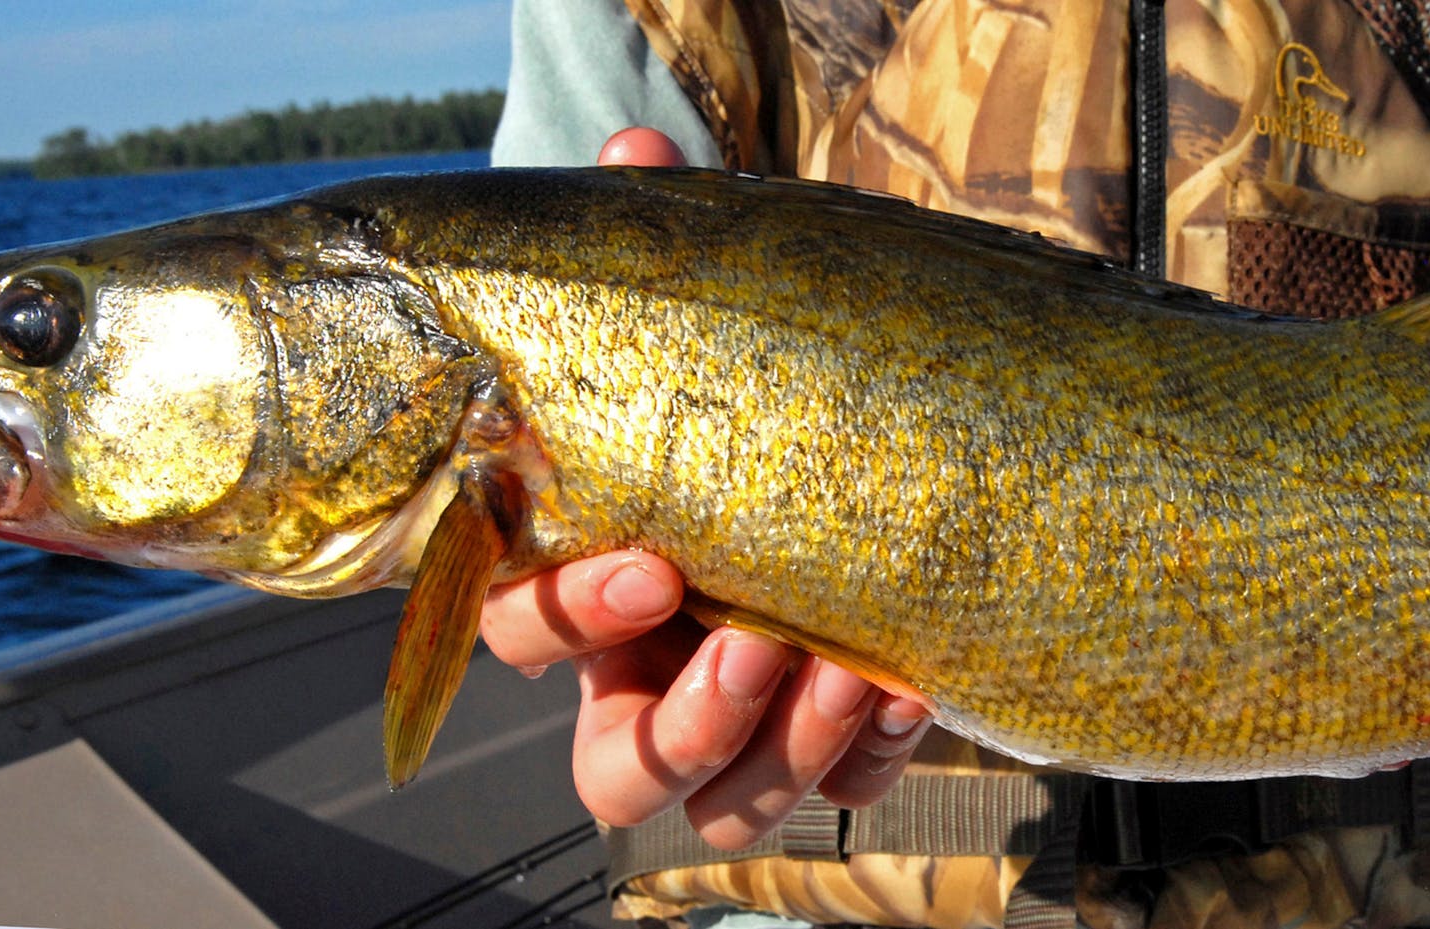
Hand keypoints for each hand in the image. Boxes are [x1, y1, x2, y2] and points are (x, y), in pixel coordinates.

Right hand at [475, 128, 931, 849]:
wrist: (875, 451)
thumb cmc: (762, 406)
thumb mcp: (714, 335)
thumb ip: (663, 256)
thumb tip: (638, 157)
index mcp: (591, 576)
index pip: (518, 631)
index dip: (569, 616)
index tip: (652, 565)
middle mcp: (652, 668)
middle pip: (616, 764)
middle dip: (685, 721)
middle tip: (757, 648)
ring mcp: (746, 719)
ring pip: (722, 801)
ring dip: (782, 752)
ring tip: (847, 669)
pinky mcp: (832, 744)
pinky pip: (836, 797)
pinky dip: (866, 759)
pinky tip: (910, 688)